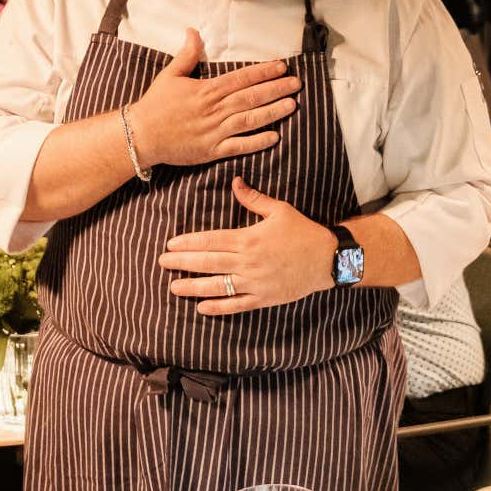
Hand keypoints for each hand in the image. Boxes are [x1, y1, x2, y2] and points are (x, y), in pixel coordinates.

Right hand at [130, 29, 300, 167]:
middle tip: (296, 84)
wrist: (141, 135)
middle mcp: (214, 109)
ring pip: (250, 119)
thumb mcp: (170, 75)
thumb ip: (186, 54)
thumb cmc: (155, 105)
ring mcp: (215, 131)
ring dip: (273, 112)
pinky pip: (239, 146)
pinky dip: (257, 142)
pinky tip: (275, 136)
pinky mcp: (212, 150)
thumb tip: (193, 31)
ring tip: (292, 105)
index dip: (263, 71)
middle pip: (251, 96)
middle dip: (276, 89)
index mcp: (206, 90)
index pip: (241, 78)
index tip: (281, 66)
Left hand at [158, 177, 334, 314]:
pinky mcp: (263, 298)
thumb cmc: (303, 232)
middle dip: (182, 263)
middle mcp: (247, 262)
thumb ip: (253, 198)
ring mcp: (254, 283)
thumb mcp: (279, 210)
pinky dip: (218, 307)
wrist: (328, 259)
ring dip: (193, 286)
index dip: (188, 243)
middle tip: (162, 263)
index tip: (170, 245)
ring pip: (217, 286)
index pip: (210, 241)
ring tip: (174, 287)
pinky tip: (201, 307)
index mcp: (248, 239)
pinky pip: (236, 305)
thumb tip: (235, 182)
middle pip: (208, 262)